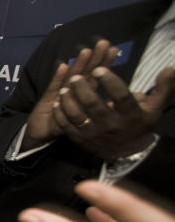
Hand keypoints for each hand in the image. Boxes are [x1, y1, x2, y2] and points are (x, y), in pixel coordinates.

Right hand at [24, 39, 117, 146]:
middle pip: (85, 74)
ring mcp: (58, 94)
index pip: (95, 77)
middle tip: (104, 44)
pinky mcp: (45, 101)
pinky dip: (58, 78)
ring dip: (78, 65)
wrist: (41, 134)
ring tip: (87, 51)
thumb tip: (126, 101)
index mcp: (83, 95)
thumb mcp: (87, 119)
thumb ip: (104, 109)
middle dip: (95, 59)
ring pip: (71, 78)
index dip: (104, 64)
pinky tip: (63, 67)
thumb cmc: (66, 127)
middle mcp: (71, 91)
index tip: (113, 50)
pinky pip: (53, 89)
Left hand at [53, 66, 173, 159]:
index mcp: (130, 115)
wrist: (128, 153)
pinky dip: (60, 114)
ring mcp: (93, 134)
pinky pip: (67, 127)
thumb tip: (170, 68)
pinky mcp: (80, 140)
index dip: (109, 82)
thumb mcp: (154, 108)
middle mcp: (110, 125)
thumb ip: (163, 88)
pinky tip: (57, 102)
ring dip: (68, 101)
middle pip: (93, 105)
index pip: (120, 96)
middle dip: (83, 89)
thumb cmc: (139, 124)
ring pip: (77, 116)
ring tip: (65, 88)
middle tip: (76, 77)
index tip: (99, 69)